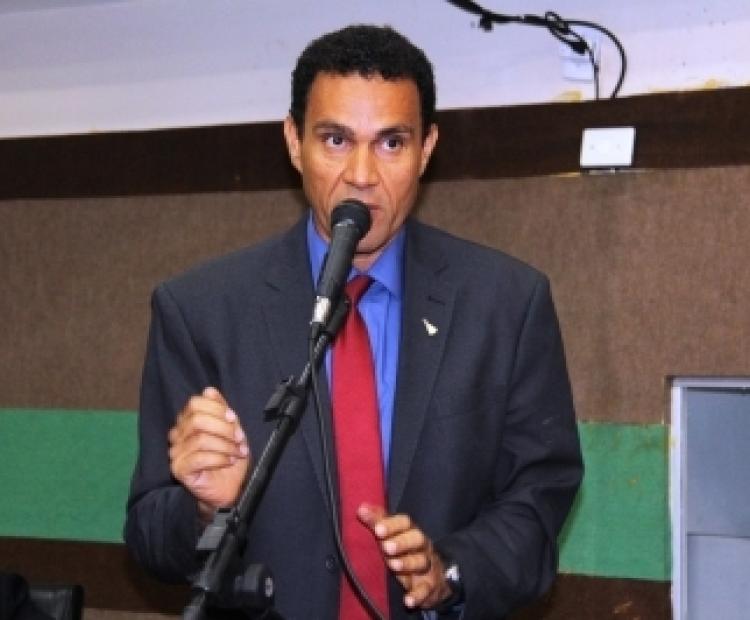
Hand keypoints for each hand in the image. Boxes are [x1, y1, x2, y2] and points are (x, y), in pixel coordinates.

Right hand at [168, 387, 250, 518]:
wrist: (230, 488)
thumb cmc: (230, 457)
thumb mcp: (232, 430)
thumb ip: (222, 410)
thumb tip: (209, 391)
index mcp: (188, 421)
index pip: (195, 403)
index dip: (217, 408)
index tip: (233, 419)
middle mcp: (178, 435)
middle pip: (197, 419)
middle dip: (224, 428)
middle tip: (239, 438)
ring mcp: (176, 453)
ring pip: (200, 438)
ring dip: (225, 445)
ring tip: (238, 452)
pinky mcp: (179, 470)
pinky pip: (199, 458)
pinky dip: (219, 458)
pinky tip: (229, 461)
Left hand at [358, 504, 451, 609]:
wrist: (434, 575)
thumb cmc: (406, 550)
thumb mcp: (393, 534)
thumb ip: (378, 521)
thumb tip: (361, 508)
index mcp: (410, 531)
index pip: (405, 522)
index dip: (392, 524)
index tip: (377, 529)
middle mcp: (421, 545)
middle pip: (416, 539)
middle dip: (401, 542)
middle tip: (386, 547)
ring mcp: (427, 565)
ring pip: (421, 561)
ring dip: (408, 563)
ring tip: (393, 565)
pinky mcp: (429, 586)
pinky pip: (425, 590)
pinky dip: (418, 595)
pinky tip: (408, 599)